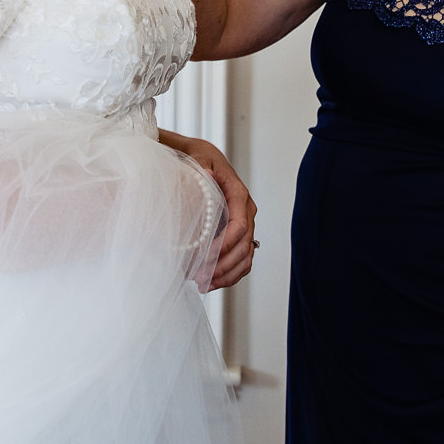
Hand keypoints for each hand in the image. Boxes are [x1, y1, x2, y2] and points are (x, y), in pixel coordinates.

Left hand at [160, 130, 256, 289]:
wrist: (200, 159)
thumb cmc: (197, 159)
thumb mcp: (198, 158)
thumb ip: (202, 168)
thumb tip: (207, 176)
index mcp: (238, 194)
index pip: (239, 226)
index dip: (224, 246)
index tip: (205, 258)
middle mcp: (246, 211)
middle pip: (244, 247)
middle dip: (223, 266)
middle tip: (200, 278)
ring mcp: (244, 223)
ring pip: (245, 257)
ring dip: (227, 275)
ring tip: (204, 285)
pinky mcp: (238, 234)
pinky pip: (241, 259)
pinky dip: (229, 274)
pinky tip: (211, 282)